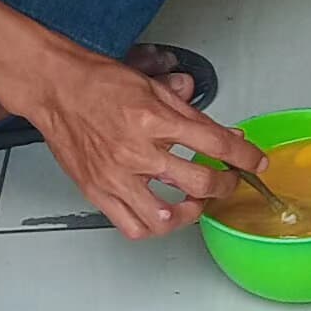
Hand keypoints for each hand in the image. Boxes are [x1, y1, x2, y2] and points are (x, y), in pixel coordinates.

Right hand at [18, 41, 263, 240]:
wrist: (55, 88)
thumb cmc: (99, 83)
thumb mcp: (152, 87)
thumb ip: (190, 114)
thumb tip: (223, 134)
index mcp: (153, 119)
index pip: (214, 144)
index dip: (244, 156)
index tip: (255, 161)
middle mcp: (136, 152)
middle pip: (198, 183)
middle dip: (225, 185)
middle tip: (229, 181)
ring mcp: (116, 176)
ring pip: (165, 217)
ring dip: (191, 214)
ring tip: (197, 203)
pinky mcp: (97, 192)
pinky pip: (131, 226)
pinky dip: (153, 227)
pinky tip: (163, 214)